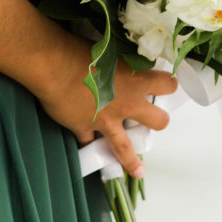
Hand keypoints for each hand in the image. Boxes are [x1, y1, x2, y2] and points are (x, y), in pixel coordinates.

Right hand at [34, 35, 176, 178]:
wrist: (54, 65)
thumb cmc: (81, 50)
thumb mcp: (109, 50)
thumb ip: (120, 62)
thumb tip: (121, 61)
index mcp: (137, 80)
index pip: (167, 85)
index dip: (167, 85)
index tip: (166, 84)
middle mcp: (128, 104)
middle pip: (158, 121)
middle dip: (158, 120)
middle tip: (153, 118)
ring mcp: (107, 121)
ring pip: (126, 148)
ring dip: (132, 161)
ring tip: (138, 171)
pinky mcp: (85, 129)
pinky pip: (88, 144)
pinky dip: (86, 145)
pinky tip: (86, 149)